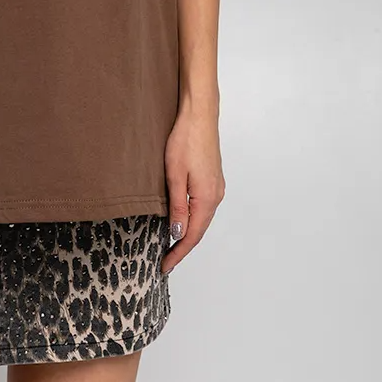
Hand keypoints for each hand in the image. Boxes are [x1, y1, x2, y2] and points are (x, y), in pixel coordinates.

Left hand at [160, 102, 225, 274]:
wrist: (199, 115)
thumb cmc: (185, 140)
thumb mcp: (175, 175)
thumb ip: (177, 206)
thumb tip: (178, 233)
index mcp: (207, 198)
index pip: (192, 235)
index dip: (178, 253)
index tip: (165, 267)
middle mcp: (216, 196)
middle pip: (199, 229)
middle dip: (182, 246)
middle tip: (165, 260)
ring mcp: (217, 187)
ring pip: (202, 218)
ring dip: (188, 232)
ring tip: (171, 244)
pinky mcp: (213, 179)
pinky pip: (203, 206)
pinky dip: (192, 218)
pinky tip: (182, 219)